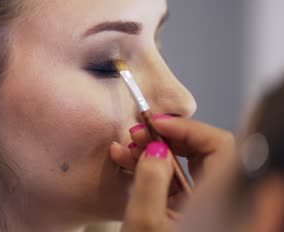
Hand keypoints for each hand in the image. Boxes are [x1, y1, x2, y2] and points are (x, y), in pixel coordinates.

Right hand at [110, 115, 235, 230]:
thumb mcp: (144, 224)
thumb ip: (150, 182)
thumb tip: (154, 148)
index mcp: (217, 203)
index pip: (219, 145)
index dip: (188, 128)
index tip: (157, 124)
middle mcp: (218, 202)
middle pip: (203, 151)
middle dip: (166, 137)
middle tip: (138, 134)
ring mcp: (205, 207)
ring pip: (187, 164)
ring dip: (156, 151)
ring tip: (126, 150)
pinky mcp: (190, 213)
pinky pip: (177, 180)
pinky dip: (155, 169)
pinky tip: (129, 163)